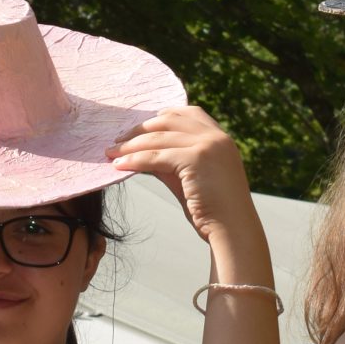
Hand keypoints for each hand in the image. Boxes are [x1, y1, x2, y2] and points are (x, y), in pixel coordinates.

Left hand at [107, 105, 256, 243]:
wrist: (233, 230)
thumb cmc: (213, 210)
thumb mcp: (191, 177)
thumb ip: (172, 162)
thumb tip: (142, 153)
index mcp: (220, 138)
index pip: (188, 113)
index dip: (161, 116)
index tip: (140, 126)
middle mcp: (216, 136)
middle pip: (168, 121)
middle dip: (140, 129)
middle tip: (117, 141)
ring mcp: (207, 145)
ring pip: (158, 138)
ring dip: (130, 145)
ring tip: (111, 154)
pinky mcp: (196, 159)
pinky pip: (156, 156)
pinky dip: (134, 160)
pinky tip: (119, 166)